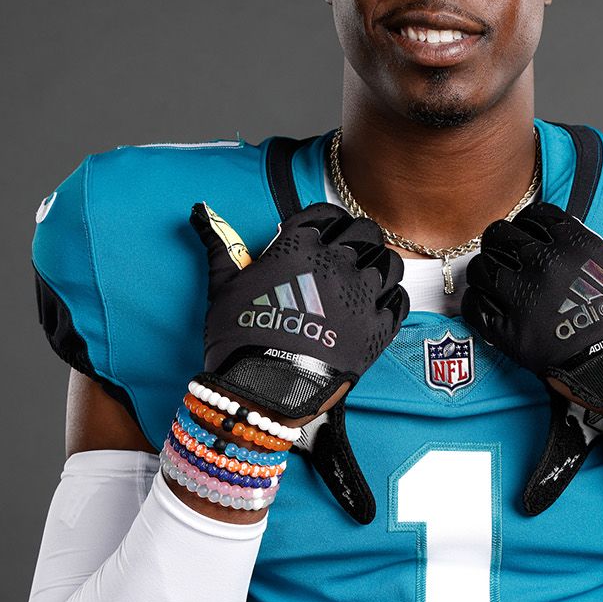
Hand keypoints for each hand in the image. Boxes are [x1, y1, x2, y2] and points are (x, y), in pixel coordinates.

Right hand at [190, 201, 408, 420]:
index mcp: (299, 244)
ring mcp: (361, 295)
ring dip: (378, 266)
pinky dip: (391, 299)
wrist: (263, 389)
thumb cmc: (239, 337)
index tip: (319, 235)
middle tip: (344, 256)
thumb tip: (203, 212)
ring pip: (389, 263)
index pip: (327, 214)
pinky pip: (399, 301)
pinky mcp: (378, 328)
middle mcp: (337, 262)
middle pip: (364, 233)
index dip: (325, 223)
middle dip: (356, 240)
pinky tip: (375, 306)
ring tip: (363, 279)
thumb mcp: (223, 286)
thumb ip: (221, 245)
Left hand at [462, 181, 602, 414]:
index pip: (535, 214)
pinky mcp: (508, 331)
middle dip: (502, 240)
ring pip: (481, 268)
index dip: (531, 221)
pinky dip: (475, 303)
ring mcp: (521, 297)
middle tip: (509, 253)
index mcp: (572, 244)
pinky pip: (474, 307)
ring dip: (486, 270)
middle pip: (500, 235)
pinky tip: (487, 304)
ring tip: (497, 278)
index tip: (533, 233)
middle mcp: (541, 264)